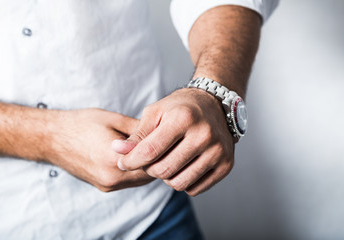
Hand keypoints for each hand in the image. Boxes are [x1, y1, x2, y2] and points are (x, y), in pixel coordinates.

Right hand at [48, 109, 153, 191]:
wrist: (51, 137)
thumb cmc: (81, 124)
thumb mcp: (113, 119)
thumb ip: (138, 130)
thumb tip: (159, 132)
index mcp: (115, 159)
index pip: (152, 161)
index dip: (162, 150)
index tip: (167, 139)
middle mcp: (112, 177)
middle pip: (148, 175)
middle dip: (156, 160)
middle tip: (162, 144)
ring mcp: (106, 184)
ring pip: (139, 181)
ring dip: (146, 168)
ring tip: (149, 149)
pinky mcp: (102, 186)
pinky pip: (128, 182)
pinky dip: (135, 172)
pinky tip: (134, 157)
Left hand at [114, 88, 233, 195]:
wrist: (215, 105)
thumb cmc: (180, 108)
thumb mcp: (155, 113)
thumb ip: (137, 135)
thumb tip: (117, 151)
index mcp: (183, 118)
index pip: (149, 152)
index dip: (130, 161)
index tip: (123, 163)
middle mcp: (204, 135)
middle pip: (163, 170)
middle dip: (148, 169)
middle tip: (148, 160)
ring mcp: (218, 151)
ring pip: (179, 183)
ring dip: (166, 177)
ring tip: (166, 162)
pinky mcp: (227, 165)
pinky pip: (195, 189)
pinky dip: (183, 182)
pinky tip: (182, 166)